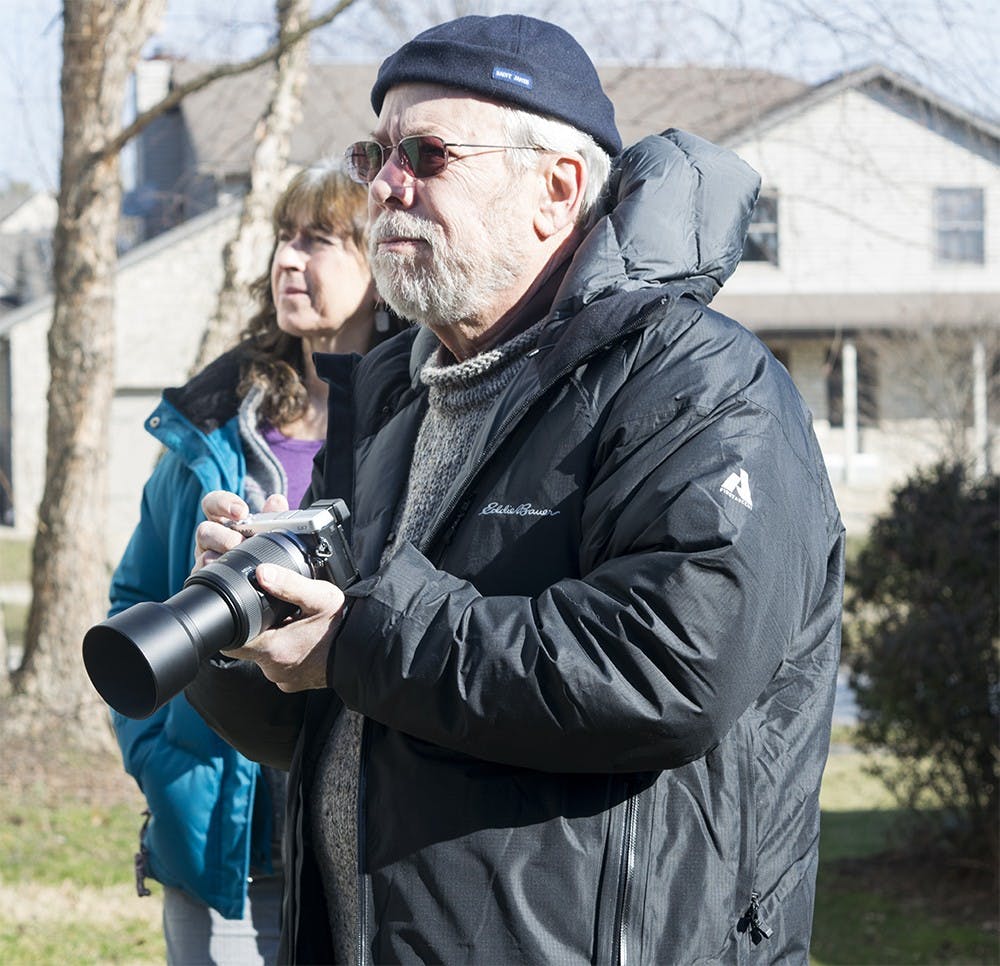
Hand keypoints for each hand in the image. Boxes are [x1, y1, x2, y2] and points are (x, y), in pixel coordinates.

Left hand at [194, 490, 344, 691]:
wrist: (370, 652)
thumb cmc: (345, 626)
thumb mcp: (319, 597)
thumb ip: (288, 584)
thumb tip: (260, 572)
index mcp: (272, 648)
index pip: (231, 641)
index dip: (233, 624)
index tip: (241, 610)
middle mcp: (273, 669)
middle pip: (249, 646)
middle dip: (258, 629)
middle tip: (278, 613)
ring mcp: (284, 679)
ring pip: (265, 656)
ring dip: (273, 641)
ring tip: (293, 624)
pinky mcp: (295, 684)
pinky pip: (280, 667)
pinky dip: (286, 653)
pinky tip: (302, 640)